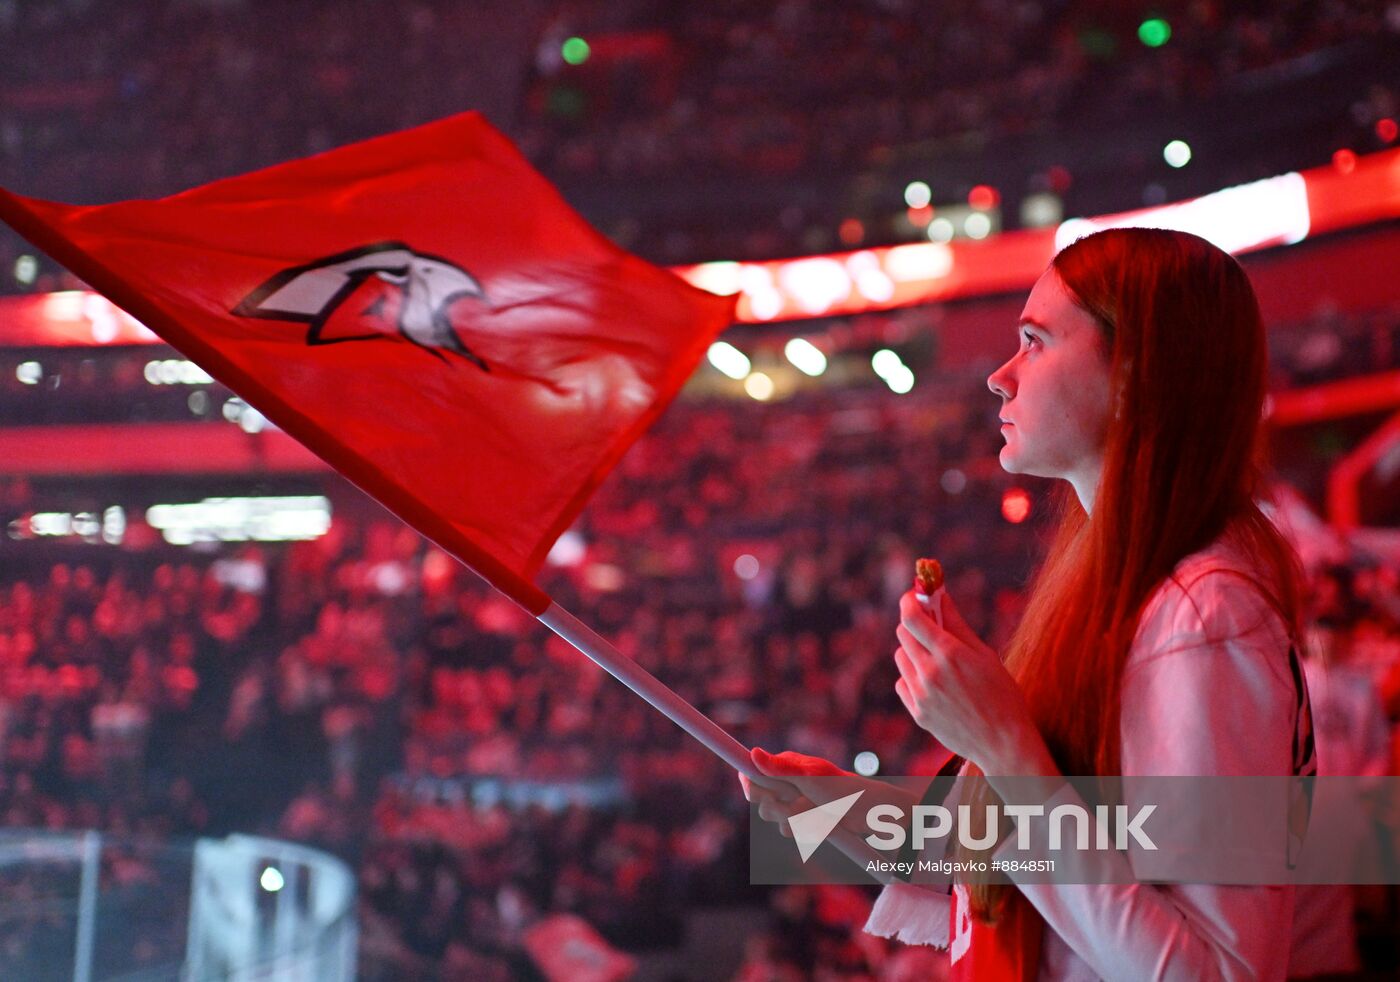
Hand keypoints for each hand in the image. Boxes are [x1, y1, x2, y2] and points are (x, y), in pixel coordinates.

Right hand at [738, 747, 847, 837]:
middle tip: (805, 803)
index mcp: (785, 767)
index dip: (754, 788)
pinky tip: (822, 822)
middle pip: (762, 803)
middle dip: (782, 809)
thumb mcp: (810, 778)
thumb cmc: (842, 789)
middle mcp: (786, 783)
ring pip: (776, 820)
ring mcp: (794, 802)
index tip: (770, 795)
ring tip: (818, 812)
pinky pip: (791, 830)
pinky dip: (807, 829)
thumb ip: (781, 768)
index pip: (753, 775)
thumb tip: (754, 753)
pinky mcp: (803, 819)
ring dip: (798, 821)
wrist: (867, 812)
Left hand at [892, 588, 1038, 771]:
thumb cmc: (1002, 694)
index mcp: (950, 654)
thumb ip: (958, 624)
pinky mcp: (917, 713)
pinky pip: (902, 683)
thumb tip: (941, 596)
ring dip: (913, 652)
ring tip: (938, 661)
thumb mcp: (985, 655)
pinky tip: (935, 684)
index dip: (909, 601)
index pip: (912, 617)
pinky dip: (912, 678)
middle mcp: (930, 673)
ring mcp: (921, 695)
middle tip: (930, 627)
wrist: (1004, 743)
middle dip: (915, 625)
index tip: (914, 596)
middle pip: (903, 634)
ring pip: (901, 658)